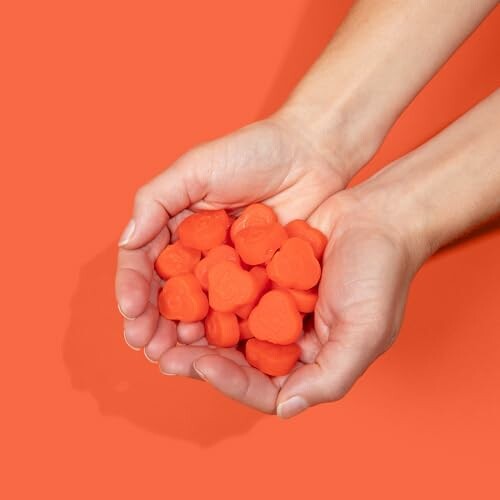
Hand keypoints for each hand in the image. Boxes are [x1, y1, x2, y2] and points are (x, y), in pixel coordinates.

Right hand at [115, 112, 352, 357]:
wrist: (310, 153)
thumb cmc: (251, 152)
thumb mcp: (195, 168)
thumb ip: (156, 200)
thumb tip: (126, 241)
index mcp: (177, 229)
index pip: (145, 264)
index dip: (134, 289)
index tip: (131, 313)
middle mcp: (199, 255)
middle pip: (169, 295)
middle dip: (154, 322)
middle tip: (147, 346)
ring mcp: (229, 272)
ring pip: (200, 310)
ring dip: (182, 335)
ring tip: (172, 354)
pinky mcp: (260, 282)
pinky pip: (238, 310)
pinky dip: (223, 330)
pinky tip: (212, 346)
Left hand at [158, 186, 426, 414]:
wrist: (379, 217)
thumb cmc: (380, 276)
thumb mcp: (365, 333)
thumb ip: (330, 377)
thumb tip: (285, 410)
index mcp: (310, 362)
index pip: (264, 387)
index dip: (232, 382)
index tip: (203, 366)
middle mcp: (287, 340)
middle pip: (237, 361)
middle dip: (200, 360)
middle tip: (164, 354)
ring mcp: (273, 308)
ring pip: (227, 328)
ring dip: (196, 331)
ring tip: (164, 328)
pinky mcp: (263, 277)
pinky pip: (230, 292)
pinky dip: (208, 295)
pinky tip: (184, 290)